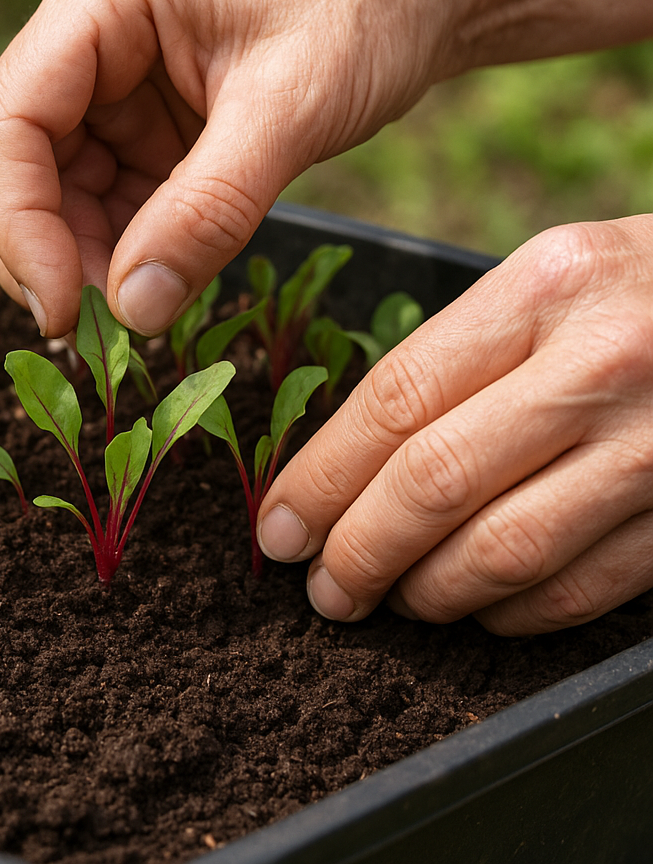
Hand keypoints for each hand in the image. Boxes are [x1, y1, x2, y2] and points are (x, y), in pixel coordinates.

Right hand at [0, 0, 446, 337]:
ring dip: (88, 260)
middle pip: (21, 164)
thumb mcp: (289, 113)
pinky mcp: (145, 125)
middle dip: (50, 252)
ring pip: (60, 191)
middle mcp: (90, 38)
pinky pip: (111, 201)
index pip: (9, 122)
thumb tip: (133, 312)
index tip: (64, 309)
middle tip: (95, 331)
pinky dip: (127, 252)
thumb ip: (208, 212)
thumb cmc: (361, 15)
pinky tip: (160, 284)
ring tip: (139, 312)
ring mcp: (115, 84)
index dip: (20, 225)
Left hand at [257, 217, 652, 634]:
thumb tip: (343, 462)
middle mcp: (603, 364)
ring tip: (385, 599)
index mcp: (545, 289)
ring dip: (425, 593)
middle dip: (358, 550)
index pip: (397, 400)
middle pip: (437, 484)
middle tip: (321, 589)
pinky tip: (473, 606)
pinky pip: (581, 591)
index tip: (278, 526)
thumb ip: (455, 357)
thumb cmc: (635, 293)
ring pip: (504, 551)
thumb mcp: (546, 282)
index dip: (322, 476)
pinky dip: (509, 613)